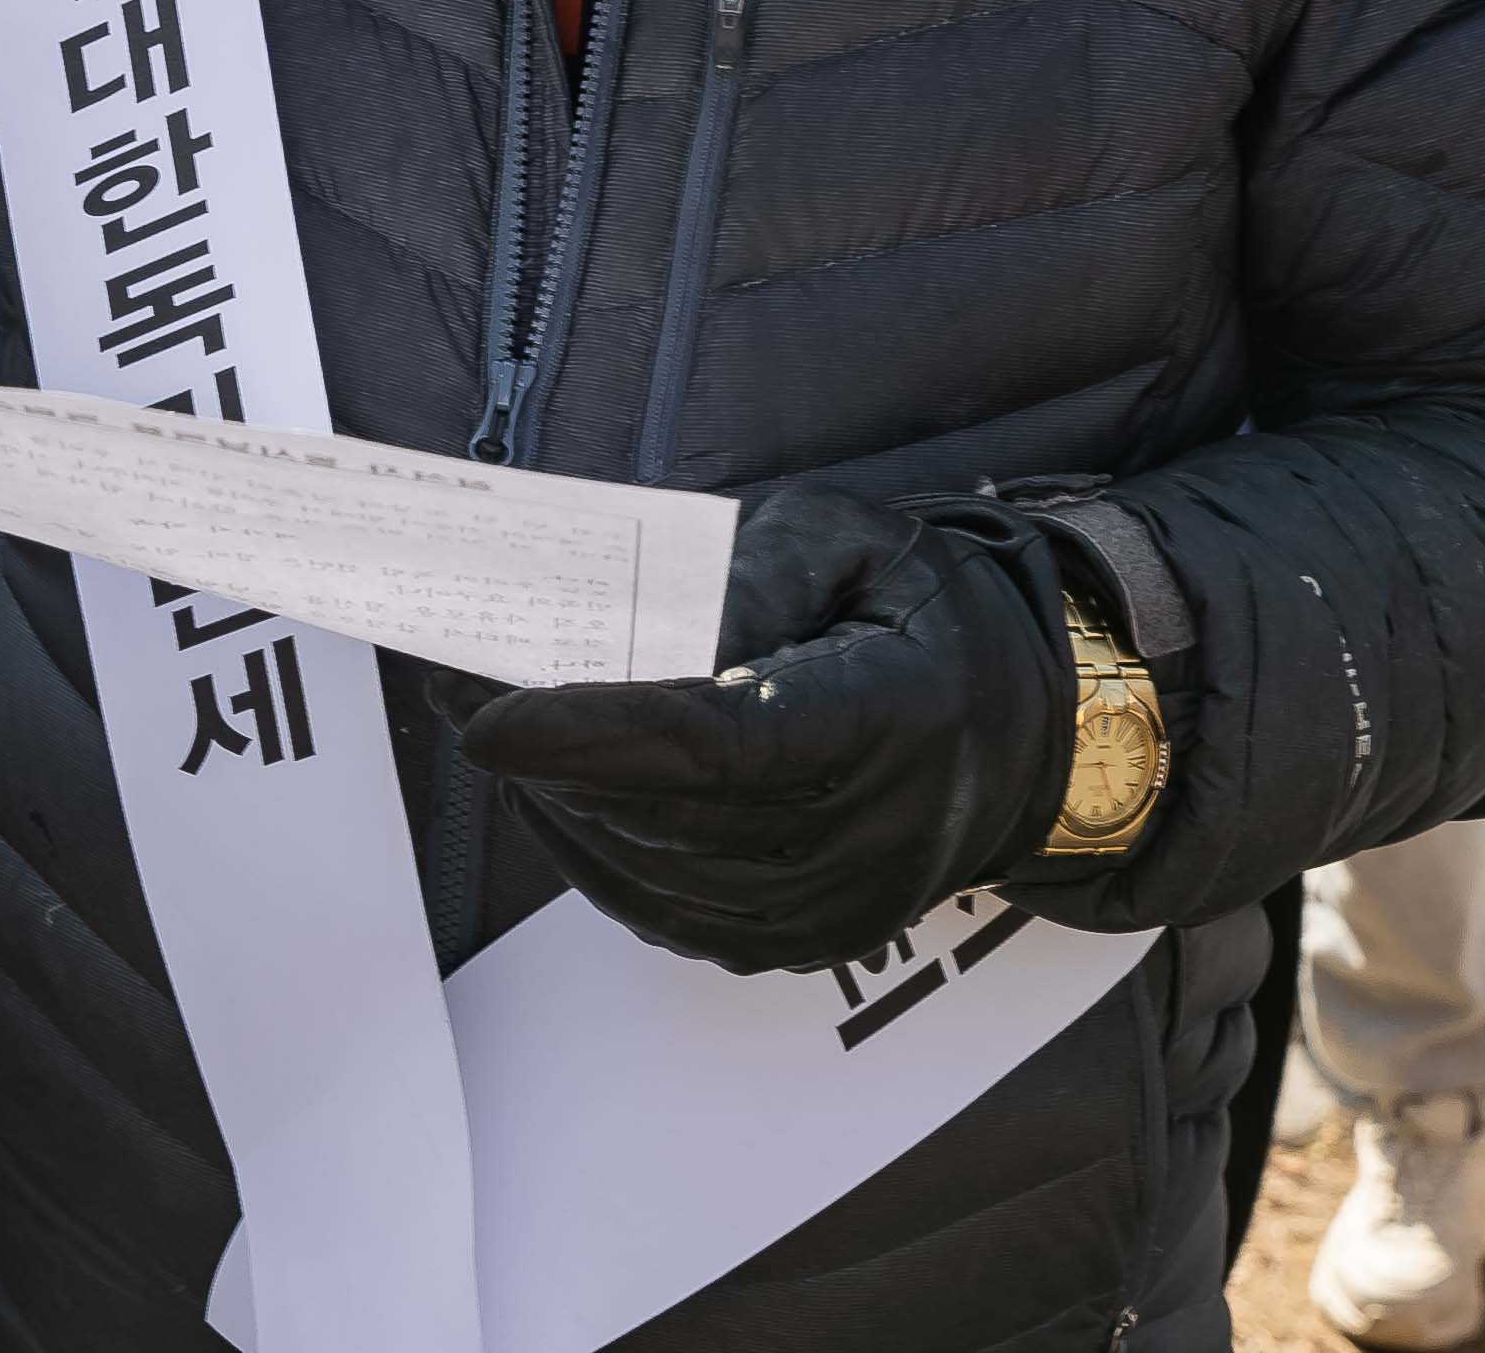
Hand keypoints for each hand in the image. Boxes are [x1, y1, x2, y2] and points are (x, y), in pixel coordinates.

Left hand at [444, 490, 1082, 973]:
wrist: (1032, 733)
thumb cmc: (926, 614)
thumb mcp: (857, 540)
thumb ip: (752, 568)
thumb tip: (644, 620)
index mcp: (889, 714)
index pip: (718, 739)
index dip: (593, 731)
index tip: (488, 711)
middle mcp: (868, 832)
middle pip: (661, 806)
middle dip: (538, 749)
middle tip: (452, 681)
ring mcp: (837, 905)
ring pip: (649, 864)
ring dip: (553, 798)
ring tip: (492, 725)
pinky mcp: (806, 945)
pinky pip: (664, 909)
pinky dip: (593, 850)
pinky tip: (555, 791)